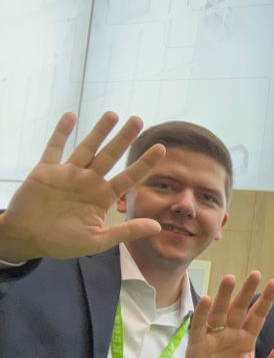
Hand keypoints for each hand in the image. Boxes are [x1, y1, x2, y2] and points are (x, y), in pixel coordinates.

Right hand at [0, 111, 166, 262]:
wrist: (27, 239)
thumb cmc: (62, 243)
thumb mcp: (98, 241)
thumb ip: (126, 231)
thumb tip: (157, 226)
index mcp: (102, 197)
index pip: (128, 177)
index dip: (144, 163)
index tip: (161, 148)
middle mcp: (88, 182)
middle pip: (110, 156)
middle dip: (124, 138)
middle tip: (138, 120)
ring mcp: (68, 174)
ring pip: (87, 147)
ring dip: (99, 131)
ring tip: (113, 114)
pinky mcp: (46, 171)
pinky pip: (55, 147)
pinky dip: (62, 132)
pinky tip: (71, 116)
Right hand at [174, 272, 273, 357]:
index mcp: (246, 339)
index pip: (257, 315)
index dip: (265, 300)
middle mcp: (230, 333)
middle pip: (239, 308)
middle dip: (246, 291)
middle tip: (255, 274)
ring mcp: (213, 337)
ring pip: (220, 312)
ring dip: (224, 296)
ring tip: (230, 278)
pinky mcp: (197, 344)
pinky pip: (200, 326)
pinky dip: (203, 313)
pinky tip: (208, 300)